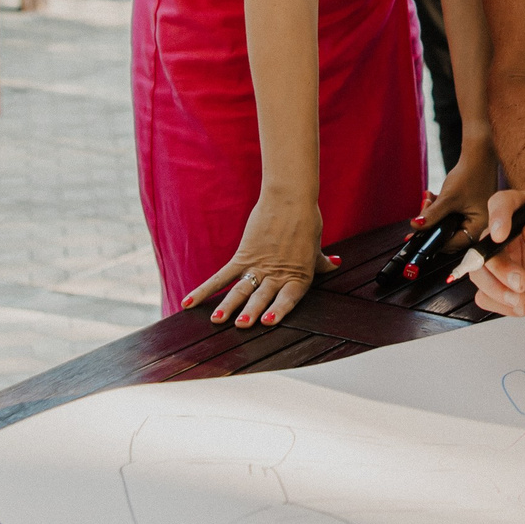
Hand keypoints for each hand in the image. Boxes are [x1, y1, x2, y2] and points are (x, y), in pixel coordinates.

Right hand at [188, 189, 333, 326]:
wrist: (290, 197)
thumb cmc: (306, 222)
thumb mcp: (314, 247)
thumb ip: (321, 263)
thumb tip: (336, 265)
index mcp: (298, 276)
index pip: (289, 298)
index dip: (279, 310)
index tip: (268, 321)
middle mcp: (277, 273)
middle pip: (262, 295)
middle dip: (251, 311)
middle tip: (241, 326)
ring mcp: (258, 265)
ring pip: (240, 288)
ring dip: (228, 305)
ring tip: (218, 320)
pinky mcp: (243, 255)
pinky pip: (221, 276)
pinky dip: (204, 290)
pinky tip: (189, 303)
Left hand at [417, 140, 499, 247]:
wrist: (478, 154)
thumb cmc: (469, 175)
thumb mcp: (448, 198)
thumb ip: (432, 215)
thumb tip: (415, 227)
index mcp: (479, 226)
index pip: (455, 243)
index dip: (435, 241)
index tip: (418, 237)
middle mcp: (478, 224)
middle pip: (449, 234)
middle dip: (433, 225)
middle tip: (420, 217)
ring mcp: (473, 216)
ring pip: (447, 224)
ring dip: (434, 214)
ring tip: (427, 201)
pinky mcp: (468, 208)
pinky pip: (450, 215)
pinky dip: (439, 208)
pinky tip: (432, 197)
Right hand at [464, 185, 524, 315]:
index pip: (502, 204)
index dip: (497, 217)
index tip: (501, 236)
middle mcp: (507, 233)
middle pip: (484, 245)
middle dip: (498, 267)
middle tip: (521, 282)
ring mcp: (502, 258)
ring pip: (479, 272)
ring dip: (495, 289)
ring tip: (522, 300)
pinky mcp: (501, 282)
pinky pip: (485, 295)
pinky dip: (500, 305)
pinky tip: (522, 306)